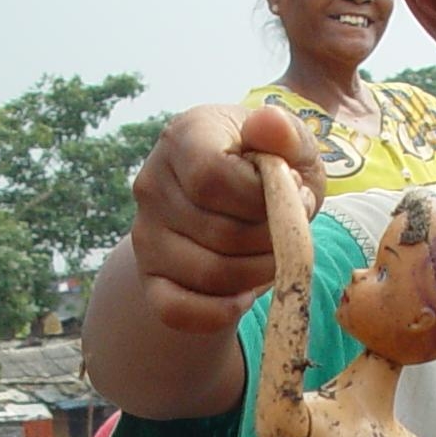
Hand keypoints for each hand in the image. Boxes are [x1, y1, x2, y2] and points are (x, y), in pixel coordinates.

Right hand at [129, 103, 325, 332]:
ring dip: (258, 274)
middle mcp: (152, 183)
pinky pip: (175, 310)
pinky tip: (244, 297)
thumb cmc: (269, 168)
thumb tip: (267, 123)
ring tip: (273, 255)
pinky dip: (218, 312)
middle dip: (271, 240)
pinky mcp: (149, 275)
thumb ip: (287, 134)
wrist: (236, 200)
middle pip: (219, 233)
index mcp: (184, 136)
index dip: (260, 198)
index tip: (287, 192)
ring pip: (209, 274)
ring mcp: (145, 232)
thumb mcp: (291, 145)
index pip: (212, 179)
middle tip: (288, 231)